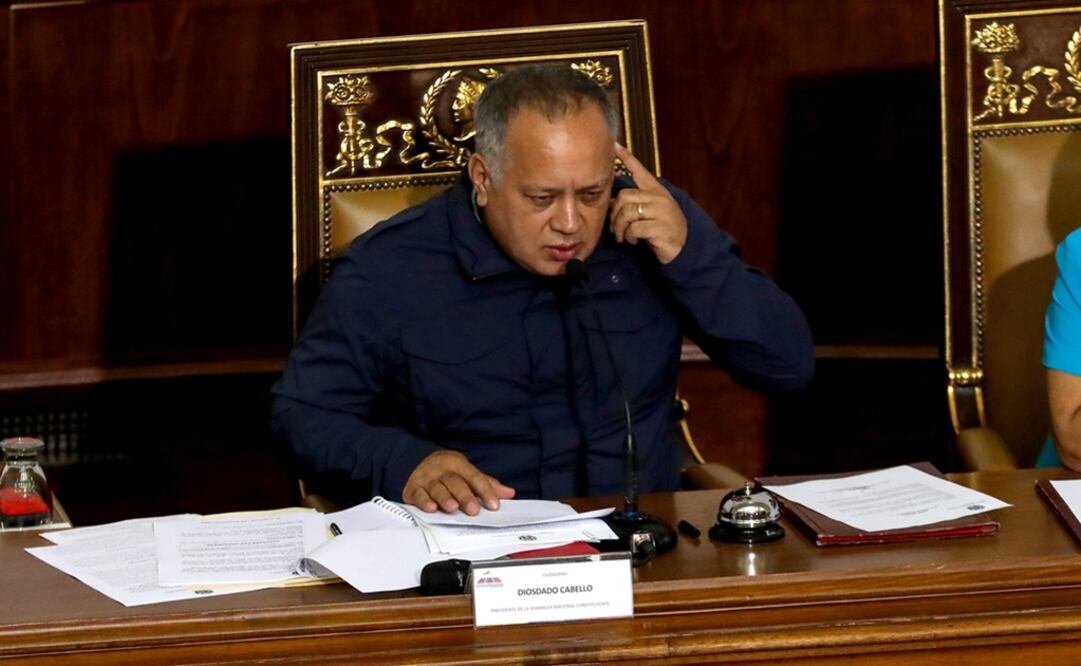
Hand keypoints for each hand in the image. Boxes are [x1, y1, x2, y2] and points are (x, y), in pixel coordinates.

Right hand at [403, 450, 515, 514]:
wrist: (416, 460)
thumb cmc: (447, 471)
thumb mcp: (468, 473)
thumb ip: (487, 484)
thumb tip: (509, 493)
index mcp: (458, 464)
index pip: (474, 477)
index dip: (485, 491)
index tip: (494, 505)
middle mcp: (442, 470)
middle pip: (455, 482)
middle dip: (465, 496)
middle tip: (473, 510)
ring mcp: (427, 478)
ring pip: (437, 488)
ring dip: (445, 498)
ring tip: (453, 508)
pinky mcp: (413, 488)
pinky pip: (418, 494)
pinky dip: (424, 501)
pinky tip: (431, 508)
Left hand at [609, 143, 688, 263]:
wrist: (683, 247)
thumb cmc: (662, 229)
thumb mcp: (650, 212)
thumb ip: (635, 204)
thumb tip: (611, 202)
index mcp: (657, 191)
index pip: (640, 171)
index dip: (627, 159)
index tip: (615, 146)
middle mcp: (659, 198)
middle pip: (624, 197)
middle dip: (614, 215)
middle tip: (616, 228)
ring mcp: (661, 212)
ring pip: (627, 212)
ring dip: (620, 228)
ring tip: (624, 236)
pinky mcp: (660, 228)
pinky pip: (634, 228)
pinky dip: (629, 236)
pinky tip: (634, 240)